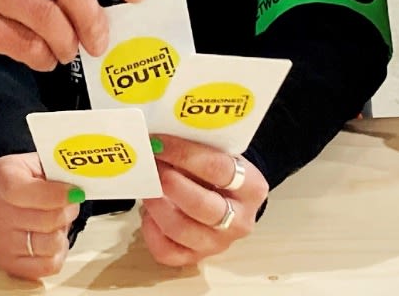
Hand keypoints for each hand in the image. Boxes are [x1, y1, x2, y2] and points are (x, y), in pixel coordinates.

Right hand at [0, 152, 83, 279]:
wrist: (13, 194)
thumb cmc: (31, 178)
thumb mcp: (42, 161)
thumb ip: (60, 170)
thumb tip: (80, 189)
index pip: (20, 191)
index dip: (53, 195)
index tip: (75, 193)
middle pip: (42, 221)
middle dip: (67, 212)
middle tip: (72, 204)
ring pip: (48, 245)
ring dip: (62, 233)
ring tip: (59, 222)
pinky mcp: (7, 261)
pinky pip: (46, 266)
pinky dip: (57, 253)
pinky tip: (54, 238)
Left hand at [139, 136, 268, 267]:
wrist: (229, 198)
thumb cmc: (219, 171)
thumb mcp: (218, 154)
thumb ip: (194, 149)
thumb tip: (156, 141)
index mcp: (252, 188)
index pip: (218, 169)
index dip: (184, 154)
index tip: (159, 143)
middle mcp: (240, 220)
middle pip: (203, 206)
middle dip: (172, 185)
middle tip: (152, 167)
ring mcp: (219, 243)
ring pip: (181, 230)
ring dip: (157, 206)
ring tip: (147, 187)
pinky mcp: (196, 258)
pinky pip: (167, 251)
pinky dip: (151, 232)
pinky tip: (149, 212)